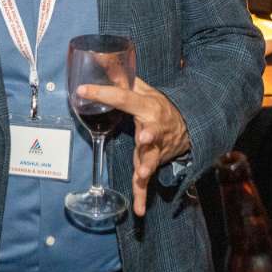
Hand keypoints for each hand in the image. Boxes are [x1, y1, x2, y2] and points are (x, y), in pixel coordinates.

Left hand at [77, 76, 189, 215]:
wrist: (189, 128)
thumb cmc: (160, 107)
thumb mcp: (145, 91)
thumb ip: (123, 80)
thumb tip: (102, 60)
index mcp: (148, 107)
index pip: (124, 98)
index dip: (103, 93)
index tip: (83, 90)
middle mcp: (153, 129)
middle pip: (150, 133)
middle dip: (148, 136)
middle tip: (143, 138)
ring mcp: (155, 150)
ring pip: (151, 158)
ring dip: (147, 166)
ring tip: (142, 174)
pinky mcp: (152, 164)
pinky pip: (147, 184)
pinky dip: (142, 197)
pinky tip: (138, 211)